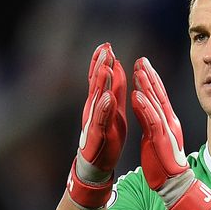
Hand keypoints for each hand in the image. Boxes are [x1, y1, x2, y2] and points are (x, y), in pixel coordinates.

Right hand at [67, 43, 126, 209]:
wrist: (97, 165)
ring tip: (105, 67)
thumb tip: (116, 68)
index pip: (100, 79)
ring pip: (97, 99)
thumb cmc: (106, 137)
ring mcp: (94, 122)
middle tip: (105, 48)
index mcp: (100, 103)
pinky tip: (108, 97)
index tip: (106, 45)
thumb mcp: (113, 110)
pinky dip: (104, 108)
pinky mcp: (98, 136)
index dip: (102, 62)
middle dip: (100, 66)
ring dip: (101, 83)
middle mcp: (94, 110)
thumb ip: (114, 90)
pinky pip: (101, 120)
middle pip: (96, 84)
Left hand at [131, 57, 210, 209]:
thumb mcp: (156, 137)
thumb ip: (152, 121)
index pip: (159, 96)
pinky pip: (152, 120)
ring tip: (138, 70)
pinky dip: (145, 106)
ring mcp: (166, 130)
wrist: (174, 185)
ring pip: (156, 103)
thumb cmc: (163, 163)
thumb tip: (145, 108)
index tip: (143, 64)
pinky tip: (137, 95)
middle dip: (149, 76)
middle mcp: (169, 122)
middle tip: (141, 59)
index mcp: (167, 121)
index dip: (151, 79)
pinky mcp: (161, 141)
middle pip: (159, 95)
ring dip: (147, 86)